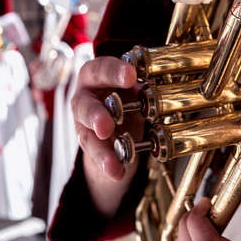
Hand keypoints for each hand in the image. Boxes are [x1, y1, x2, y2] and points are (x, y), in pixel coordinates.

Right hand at [71, 56, 144, 216]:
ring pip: (87, 135)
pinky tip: (117, 172)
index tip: (130, 76)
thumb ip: (140, 88)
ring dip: (100, 149)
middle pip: (84, 104)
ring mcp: (83, 122)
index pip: (100, 69)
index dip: (114, 72)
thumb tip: (157, 85)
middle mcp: (85, 97)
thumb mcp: (134, 90)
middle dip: (95, 115)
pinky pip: (95, 154)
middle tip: (106, 125)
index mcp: (96, 76)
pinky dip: (107, 164)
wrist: (115, 122)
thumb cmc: (124, 96)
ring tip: (111, 162)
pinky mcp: (87, 142)